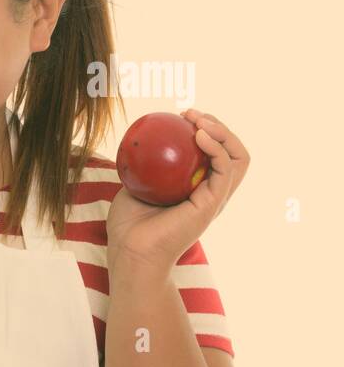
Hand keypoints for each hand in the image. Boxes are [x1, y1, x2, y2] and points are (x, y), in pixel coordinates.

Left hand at [106, 109, 250, 273]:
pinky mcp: (212, 203)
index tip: (181, 117)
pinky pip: (225, 168)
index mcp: (197, 190)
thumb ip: (142, 168)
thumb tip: (137, 144)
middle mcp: (212, 193)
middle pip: (232, 151)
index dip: (205, 131)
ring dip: (223, 132)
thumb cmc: (129, 227)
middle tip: (192, 114)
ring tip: (199, 120)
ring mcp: (215, 198)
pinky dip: (216, 147)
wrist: (131, 253)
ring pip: (238, 157)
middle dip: (218, 126)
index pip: (215, 154)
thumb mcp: (134, 187)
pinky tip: (198, 135)